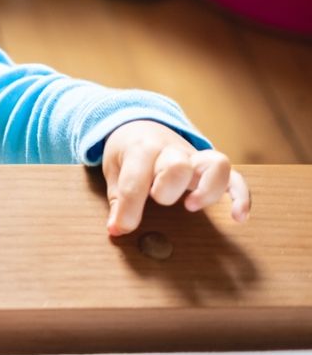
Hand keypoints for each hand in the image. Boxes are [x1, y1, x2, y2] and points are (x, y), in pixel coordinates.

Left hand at [102, 120, 250, 235]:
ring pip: (215, 165)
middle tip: (157, 200)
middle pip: (177, 166)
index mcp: (141, 149)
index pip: (135, 180)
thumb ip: (118, 198)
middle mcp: (172, 150)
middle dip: (166, 189)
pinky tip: (238, 217)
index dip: (127, 210)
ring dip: (206, 189)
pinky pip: (235, 178)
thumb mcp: (114, 169)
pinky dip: (241, 196)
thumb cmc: (127, 152)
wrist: (141, 124)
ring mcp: (195, 157)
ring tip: (191, 206)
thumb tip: (116, 230)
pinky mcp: (210, 168)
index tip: (120, 228)